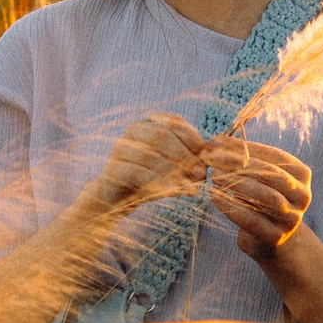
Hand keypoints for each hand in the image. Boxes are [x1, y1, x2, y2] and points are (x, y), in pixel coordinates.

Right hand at [80, 112, 211, 217]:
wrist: (118, 200)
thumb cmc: (151, 180)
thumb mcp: (176, 168)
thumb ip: (191, 160)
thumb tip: (211, 159)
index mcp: (150, 123)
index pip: (173, 122)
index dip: (192, 138)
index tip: (207, 158)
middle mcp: (133, 131)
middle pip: (161, 135)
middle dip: (184, 155)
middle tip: (201, 175)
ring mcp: (119, 149)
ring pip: (148, 154)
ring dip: (173, 172)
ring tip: (190, 187)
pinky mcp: (111, 170)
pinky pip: (135, 173)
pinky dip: (157, 183)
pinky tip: (172, 192)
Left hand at [204, 138, 311, 264]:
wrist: (268, 238)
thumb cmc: (258, 199)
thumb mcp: (256, 177)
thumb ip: (243, 161)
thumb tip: (215, 142)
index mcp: (301, 174)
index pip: (274, 156)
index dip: (245, 147)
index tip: (217, 141)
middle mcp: (302, 195)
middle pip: (272, 175)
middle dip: (239, 164)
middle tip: (212, 158)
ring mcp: (292, 218)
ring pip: (266, 197)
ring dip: (237, 183)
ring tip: (214, 175)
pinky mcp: (276, 236)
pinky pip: (252, 219)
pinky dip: (231, 206)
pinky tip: (214, 196)